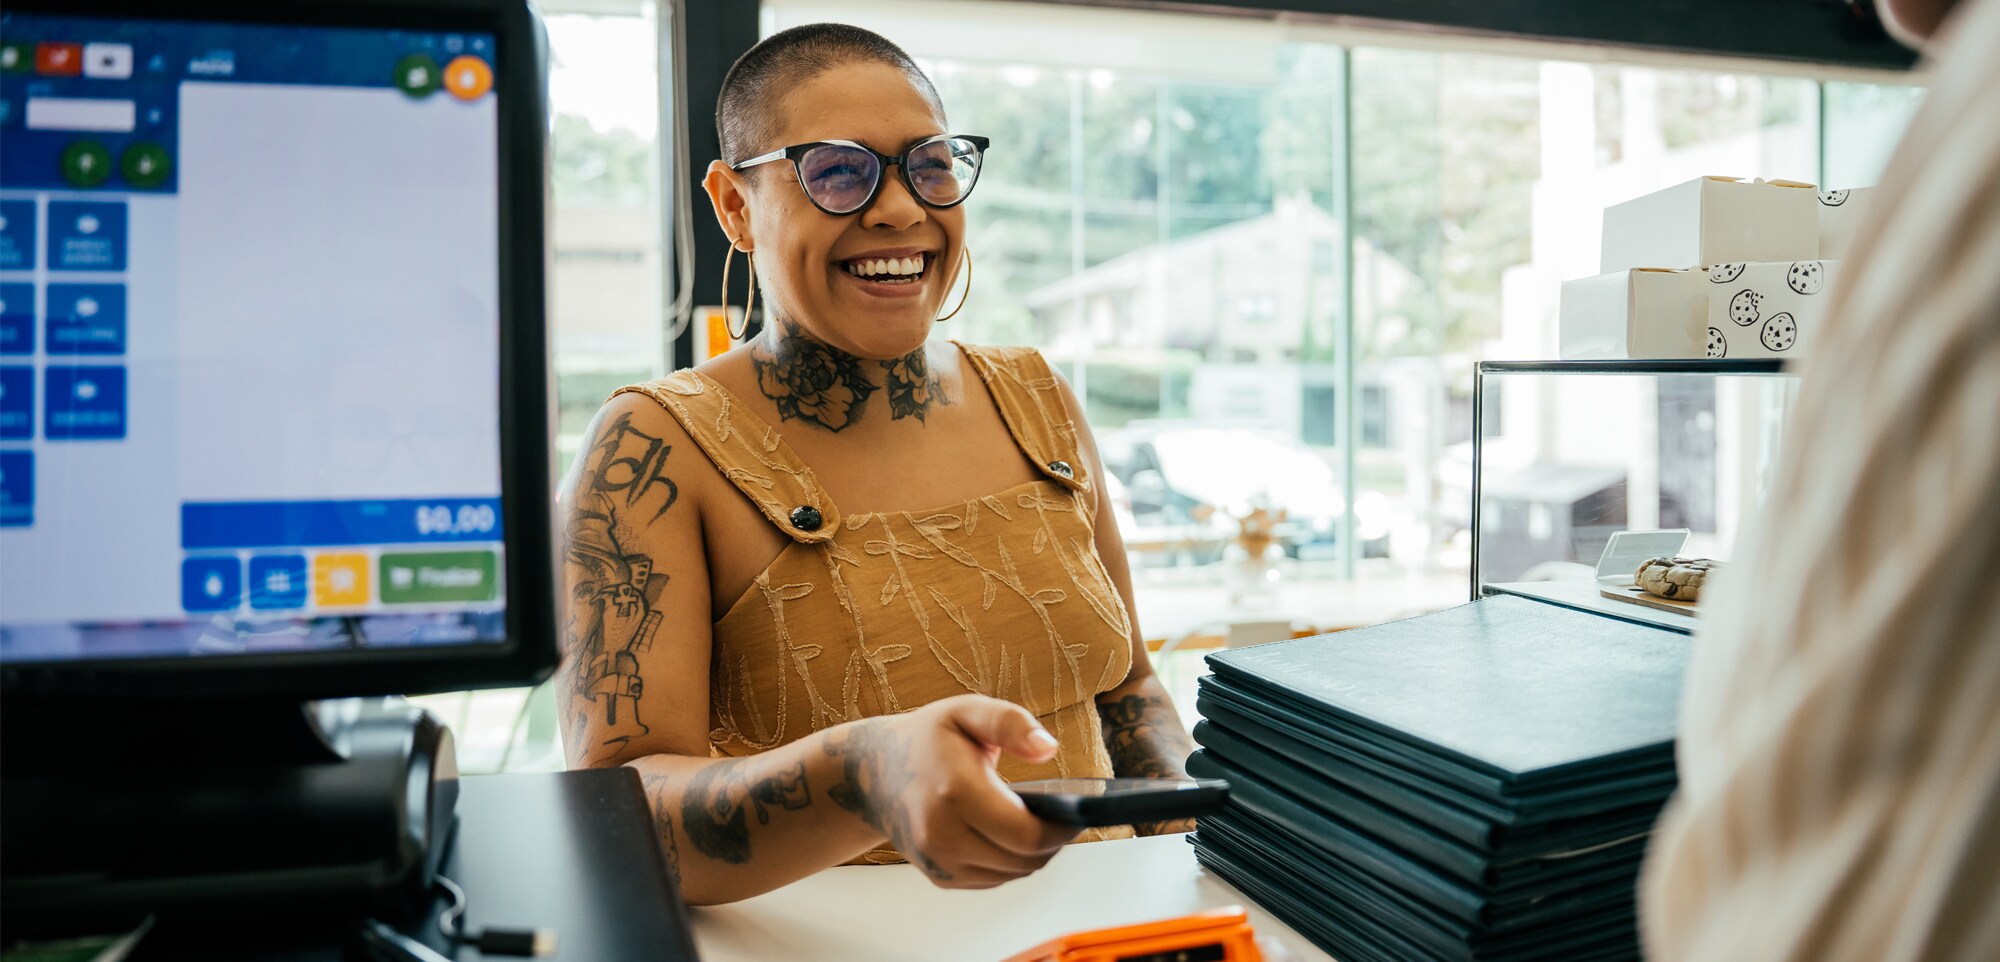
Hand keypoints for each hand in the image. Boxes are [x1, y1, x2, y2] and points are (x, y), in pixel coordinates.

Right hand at [824, 694, 1080, 887]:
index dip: (1062, 830)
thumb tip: (1048, 748)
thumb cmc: (926, 740)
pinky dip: (1009, 862)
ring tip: (1041, 823)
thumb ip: (1010, 723)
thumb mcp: (967, 711)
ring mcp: (939, 862)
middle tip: (1065, 816)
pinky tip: (1010, 835)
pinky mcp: (940, 877)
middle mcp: (943, 836)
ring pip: (1011, 873)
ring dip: (1032, 854)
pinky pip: (993, 879)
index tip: (1079, 812)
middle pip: (1024, 860)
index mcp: (956, 794)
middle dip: (1052, 841)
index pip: (1027, 835)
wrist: (873, 774)